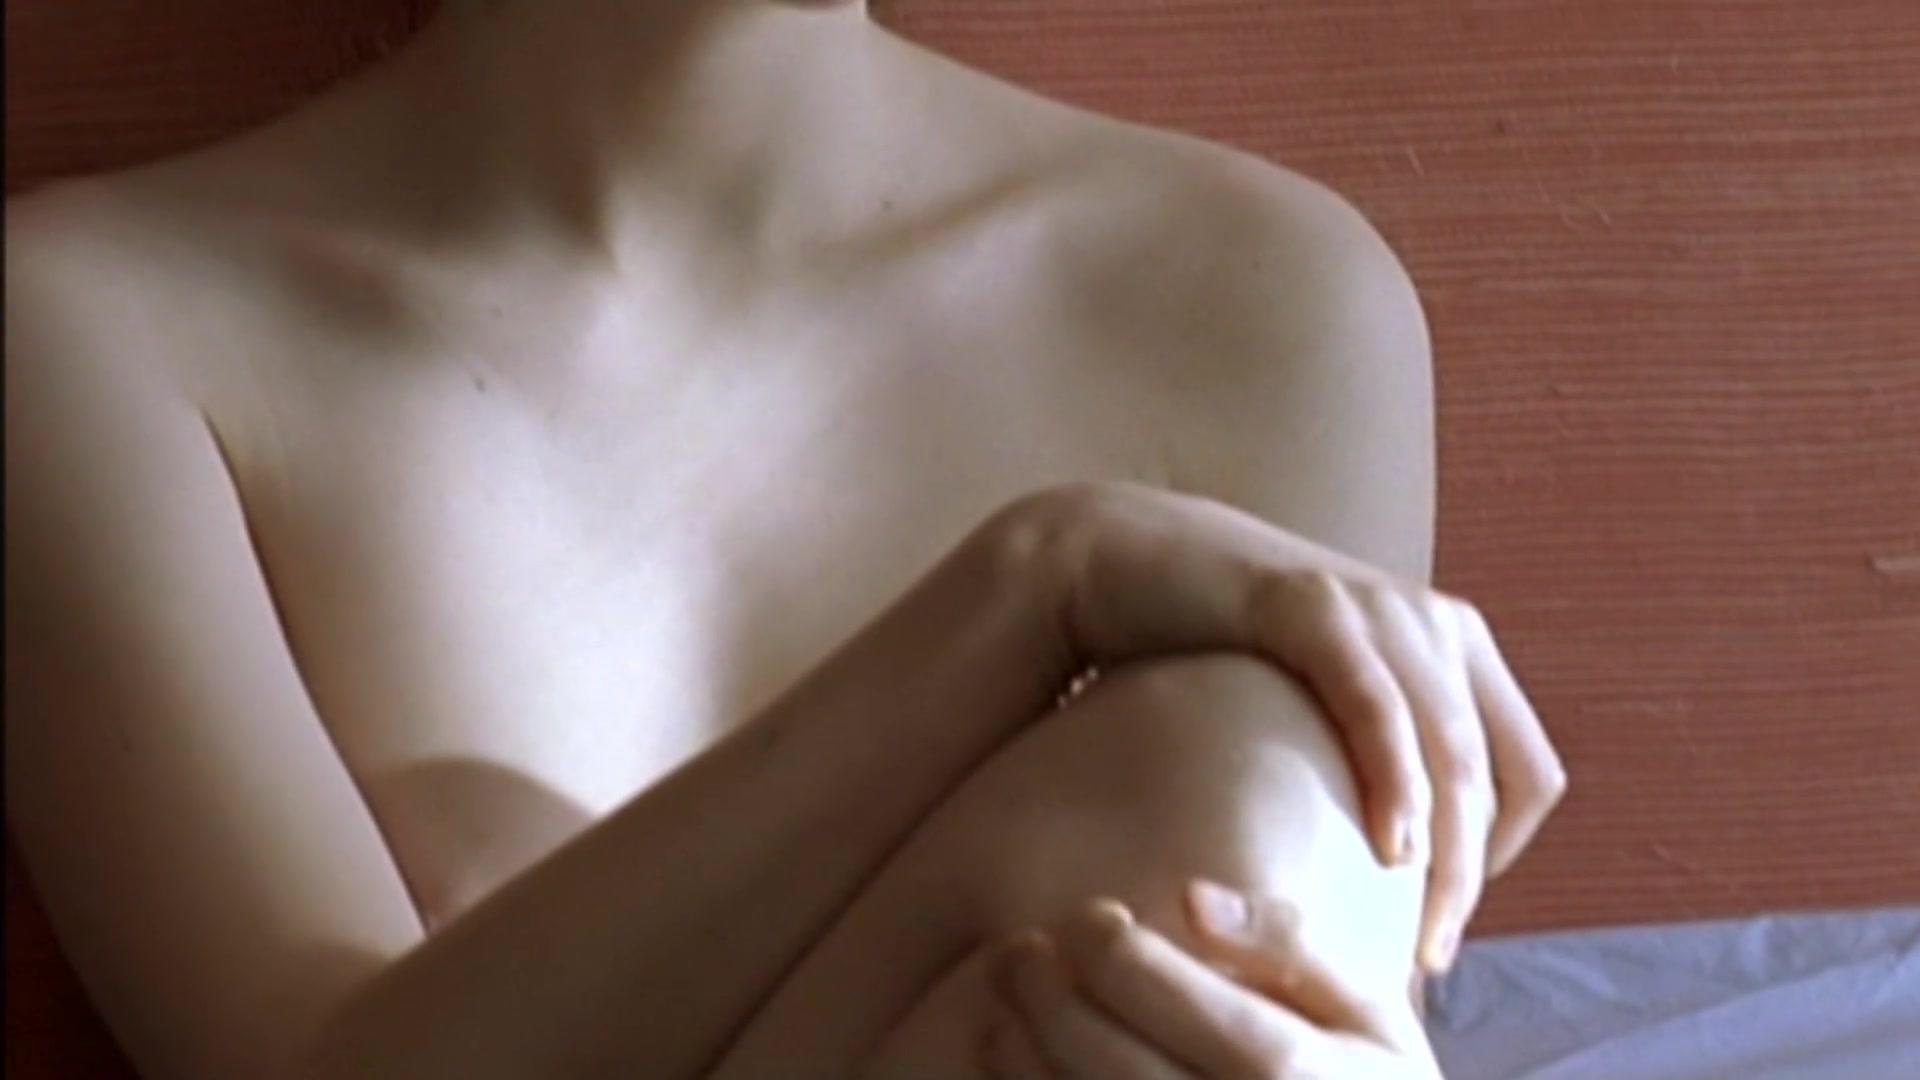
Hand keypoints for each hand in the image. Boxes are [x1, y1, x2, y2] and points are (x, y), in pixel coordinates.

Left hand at [981, 886, 1438, 1079]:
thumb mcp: (1369, 1014)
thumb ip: (1288, 947)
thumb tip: (1190, 898)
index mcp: (1296, 1073)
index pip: (1175, 1000)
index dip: (1113, 950)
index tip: (1091, 916)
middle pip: (1109, 1061)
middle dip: (1047, 996)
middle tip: (1019, 952)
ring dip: (1023, 1060)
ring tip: (1006, 1011)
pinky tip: (1017, 1068)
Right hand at [984, 483, 1565, 969]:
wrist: (1124, 558)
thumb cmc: (1212, 650)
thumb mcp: (1315, 702)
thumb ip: (1362, 756)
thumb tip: (1390, 872)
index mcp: (1451, 643)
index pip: (1528, 771)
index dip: (1502, 855)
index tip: (1446, 916)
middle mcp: (1432, 622)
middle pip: (1495, 774)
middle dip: (1470, 879)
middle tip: (1428, 957)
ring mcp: (1377, 609)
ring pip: (1450, 750)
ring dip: (1445, 855)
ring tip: (1415, 934)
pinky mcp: (1313, 608)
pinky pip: (1374, 705)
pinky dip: (1395, 781)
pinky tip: (1388, 849)